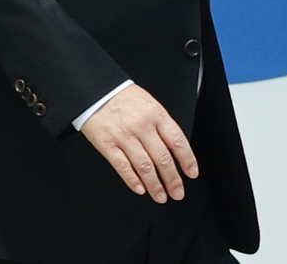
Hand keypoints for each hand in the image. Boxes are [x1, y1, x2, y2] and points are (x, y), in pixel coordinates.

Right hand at [80, 84, 198, 202]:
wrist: (95, 90)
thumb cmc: (123, 97)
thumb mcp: (148, 103)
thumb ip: (161, 124)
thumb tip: (173, 149)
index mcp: (155, 113)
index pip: (176, 140)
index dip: (186, 160)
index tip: (191, 174)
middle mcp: (142, 125)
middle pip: (162, 158)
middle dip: (172, 180)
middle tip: (178, 193)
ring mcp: (124, 136)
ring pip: (144, 166)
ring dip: (155, 185)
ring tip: (161, 197)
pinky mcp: (107, 144)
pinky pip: (122, 166)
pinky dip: (132, 180)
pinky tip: (140, 189)